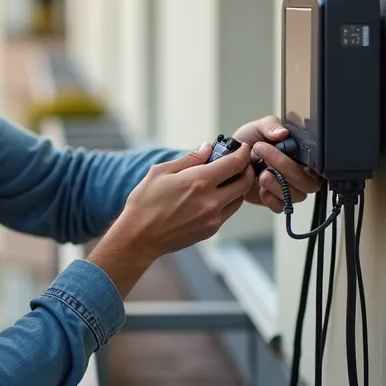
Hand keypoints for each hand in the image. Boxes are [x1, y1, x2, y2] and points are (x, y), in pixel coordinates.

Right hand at [110, 139, 256, 259]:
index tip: (243, 148)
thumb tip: (207, 148)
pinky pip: (227, 212)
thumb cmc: (145, 202)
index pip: (235, 163)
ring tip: (226, 179)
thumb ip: (188, 159)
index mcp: (199, 181)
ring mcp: (213, 218)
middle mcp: (211, 200)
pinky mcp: (210, 230)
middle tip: (240, 162)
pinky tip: (213, 196)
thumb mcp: (161, 172)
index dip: (243, 153)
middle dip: (247, 169)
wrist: (139, 237)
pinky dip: (227, 201)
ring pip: (239, 198)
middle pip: (245, 182)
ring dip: (238, 186)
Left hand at [232, 116, 322, 213]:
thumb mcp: (260, 126)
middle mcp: (300, 174)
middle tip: (263, 151)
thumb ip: (272, 126)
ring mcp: (289, 189)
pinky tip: (260, 187)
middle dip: (286, 168)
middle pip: (308, 182)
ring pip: (296, 195)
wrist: (230, 156)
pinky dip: (270, 198)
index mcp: (303, 156)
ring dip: (277, 184)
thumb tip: (283, 133)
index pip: (317, 164)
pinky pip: (281, 206)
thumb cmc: (249, 141)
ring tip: (261, 172)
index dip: (305, 160)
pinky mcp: (276, 201)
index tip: (285, 148)